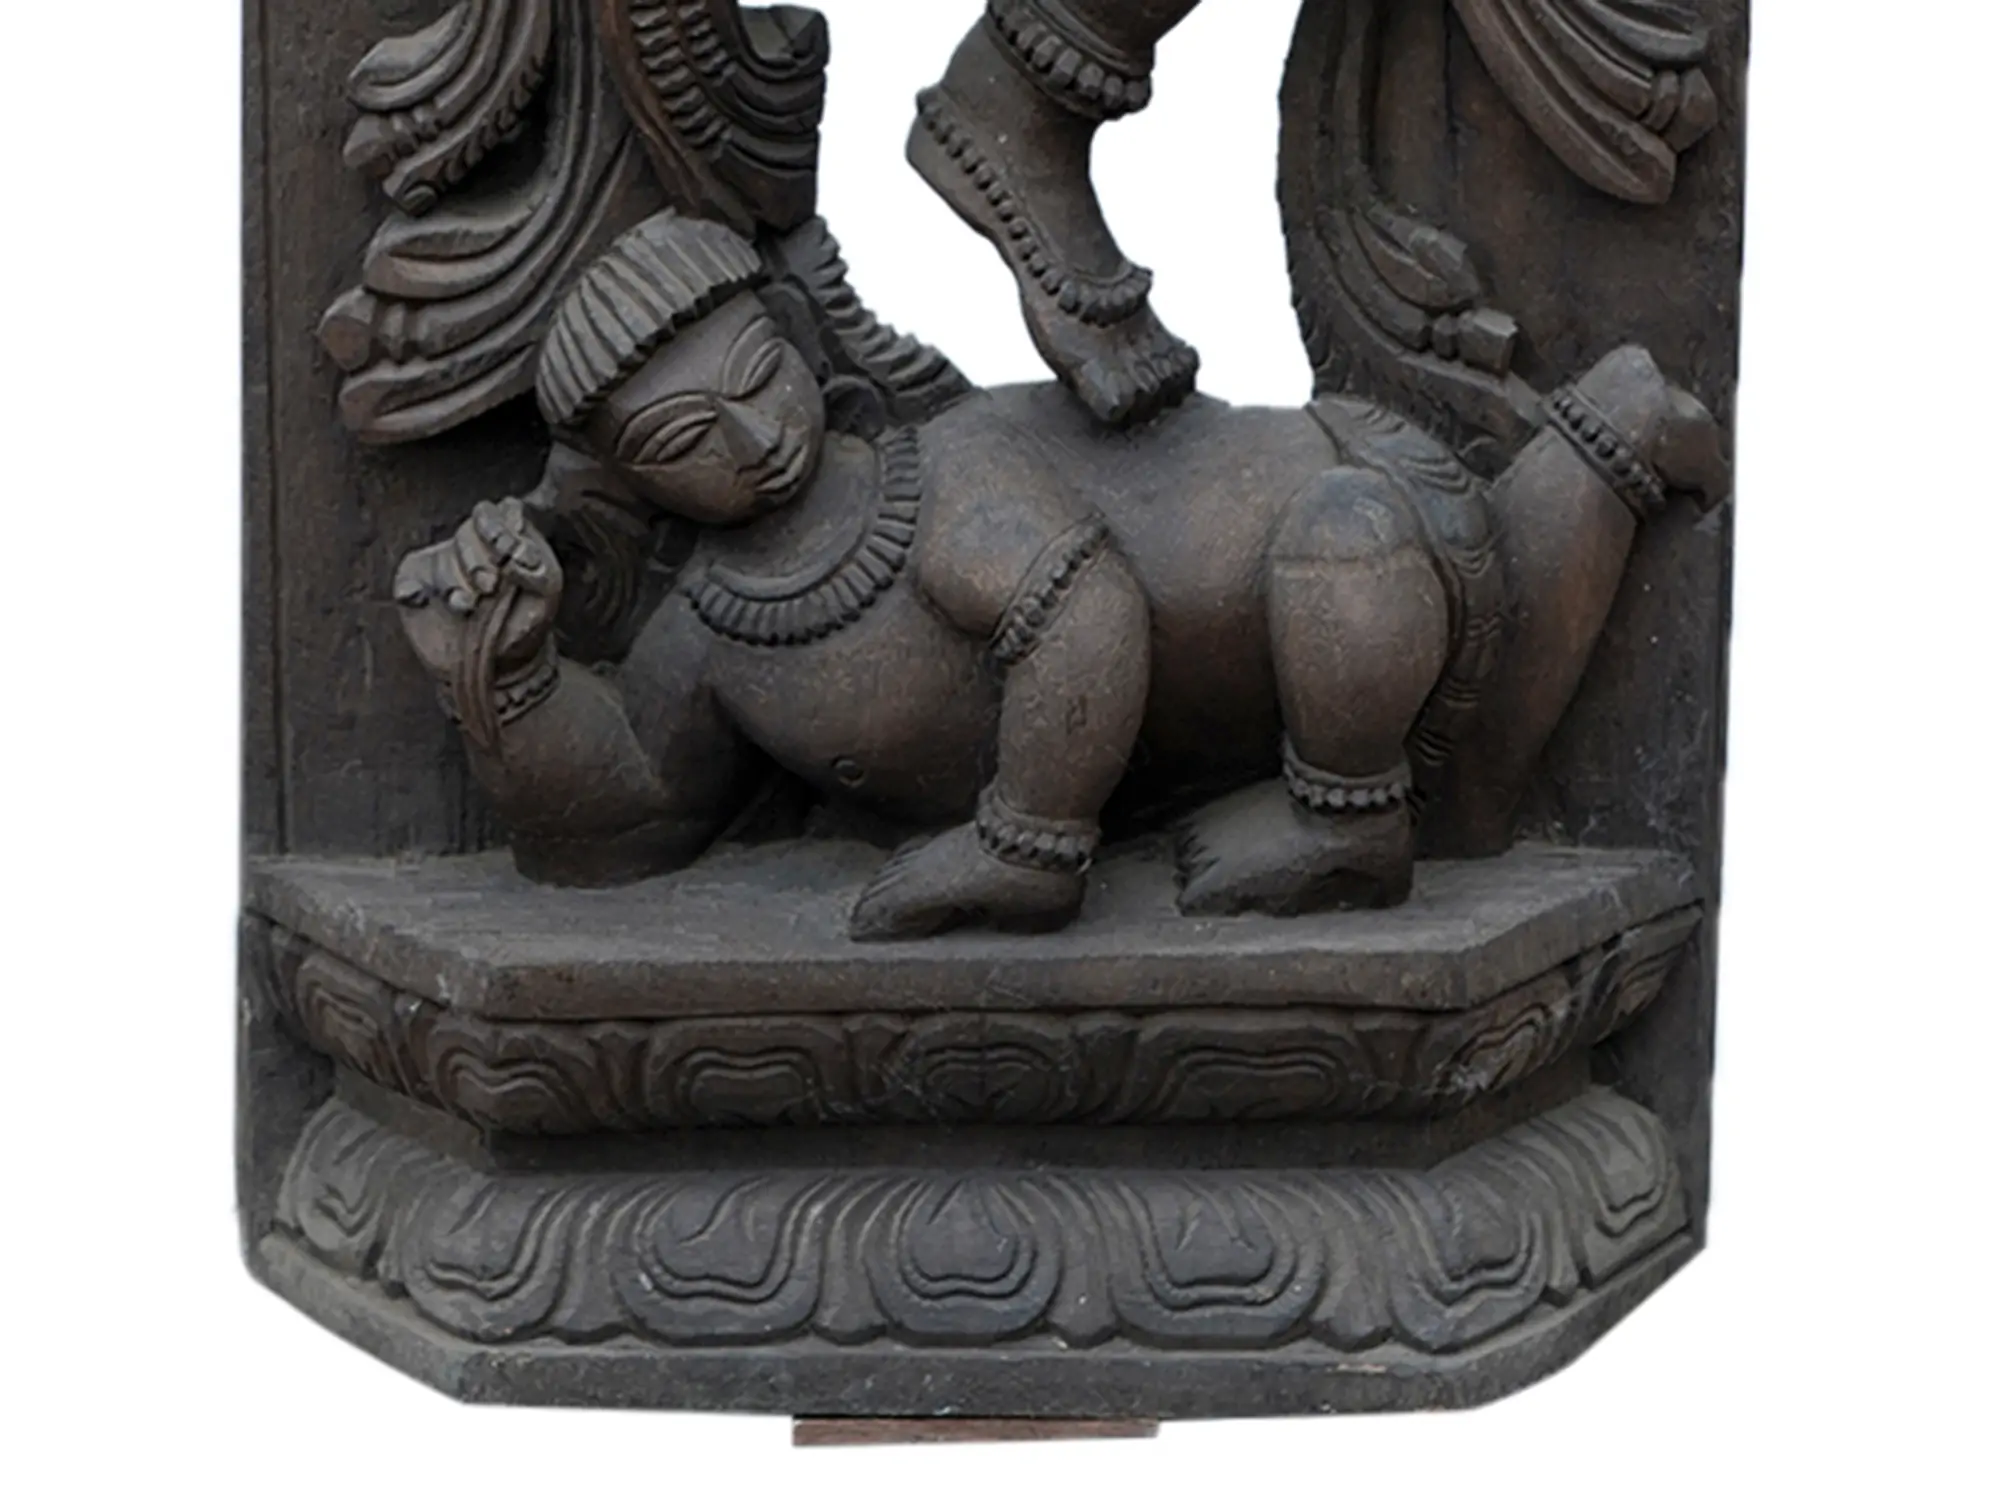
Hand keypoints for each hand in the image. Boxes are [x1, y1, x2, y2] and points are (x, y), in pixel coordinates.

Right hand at [394, 498, 562, 684]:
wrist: (503, 663)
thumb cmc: (527, 619)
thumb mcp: (546, 595)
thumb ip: (537, 571)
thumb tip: (515, 559)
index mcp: (505, 538)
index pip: (496, 513)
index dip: (498, 527)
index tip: (509, 553)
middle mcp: (472, 546)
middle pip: (467, 532)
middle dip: (476, 560)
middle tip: (489, 586)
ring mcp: (442, 564)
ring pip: (441, 557)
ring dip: (453, 582)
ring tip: (468, 607)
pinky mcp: (417, 586)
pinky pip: (407, 577)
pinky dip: (410, 588)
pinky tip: (417, 599)